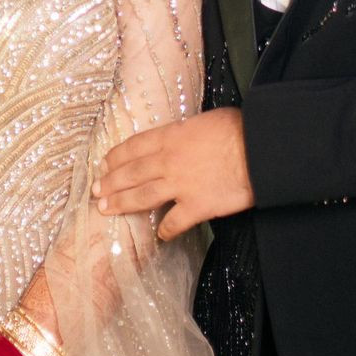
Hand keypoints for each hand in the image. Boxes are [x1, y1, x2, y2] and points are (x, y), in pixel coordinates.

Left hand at [91, 109, 254, 239]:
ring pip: (142, 196)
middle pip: (131, 173)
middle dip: (110, 183)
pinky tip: (159, 235)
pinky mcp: (197, 206)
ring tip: (106, 210)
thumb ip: (186, 132)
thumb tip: (182, 136)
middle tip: (95, 192)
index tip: (103, 165)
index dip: (116, 157)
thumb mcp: (205, 120)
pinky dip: (165, 230)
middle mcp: (169, 160)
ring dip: (122, 203)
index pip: (135, 147)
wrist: (260, 149)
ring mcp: (181, 185)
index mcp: (171, 136)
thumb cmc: (240, 129)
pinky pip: (174, 222)